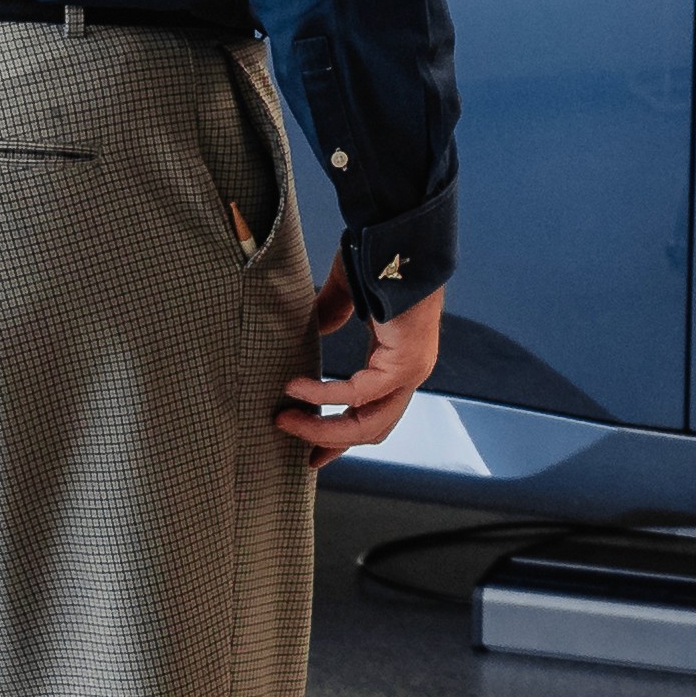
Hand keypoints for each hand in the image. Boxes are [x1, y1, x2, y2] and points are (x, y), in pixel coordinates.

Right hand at [280, 263, 447, 454]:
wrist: (399, 240)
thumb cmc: (379, 259)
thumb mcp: (349, 294)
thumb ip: (332, 313)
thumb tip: (317, 326)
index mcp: (398, 360)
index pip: (374, 414)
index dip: (343, 437)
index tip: (315, 456)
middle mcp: (408, 372)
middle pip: (372, 429)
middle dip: (331, 442)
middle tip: (296, 445)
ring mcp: (410, 371)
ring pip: (368, 424)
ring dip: (323, 428)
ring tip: (285, 421)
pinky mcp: (404, 364)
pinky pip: (358, 394)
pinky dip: (324, 397)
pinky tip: (296, 390)